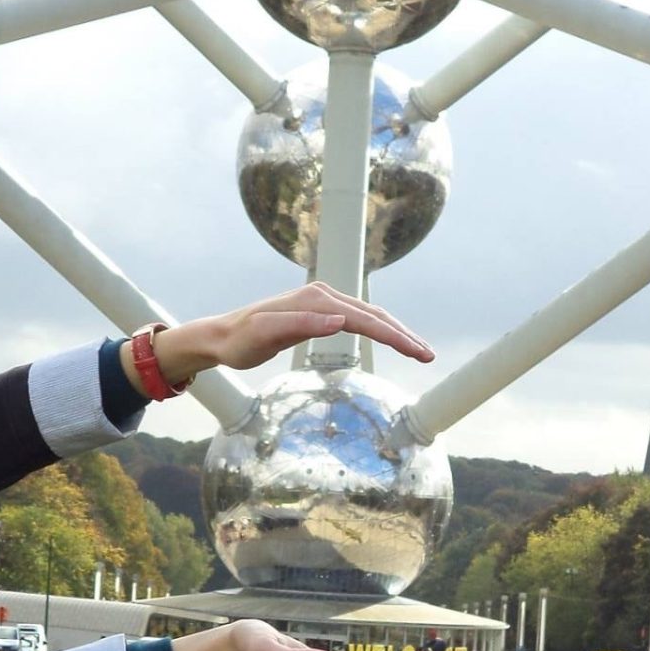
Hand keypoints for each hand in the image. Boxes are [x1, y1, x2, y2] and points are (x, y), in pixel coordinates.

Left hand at [133, 282, 432, 391]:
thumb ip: (303, 326)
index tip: (417, 352)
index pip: (364, 320)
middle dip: (403, 335)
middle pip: (373, 315)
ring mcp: (322, 301)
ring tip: (418, 350)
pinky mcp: (319, 310)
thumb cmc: (241, 340)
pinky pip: (358, 319)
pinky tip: (390, 339)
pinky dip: (378, 329)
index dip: (394, 337)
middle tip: (428, 355)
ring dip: (395, 332)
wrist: (222, 335)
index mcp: (316, 300)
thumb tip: (340, 322)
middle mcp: (323, 295)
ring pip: (369, 316)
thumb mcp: (267, 335)